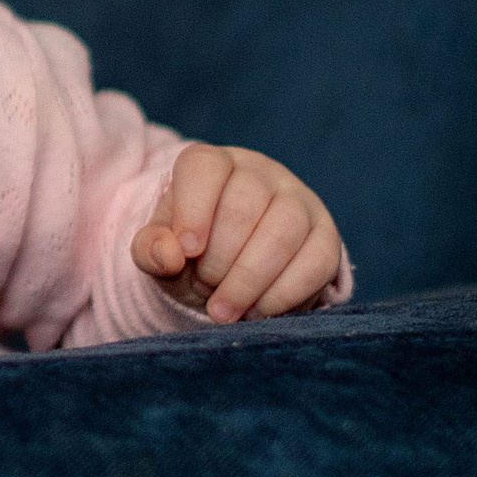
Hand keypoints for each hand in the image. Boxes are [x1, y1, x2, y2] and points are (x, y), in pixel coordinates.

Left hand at [132, 144, 340, 322]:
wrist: (231, 269)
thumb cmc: (190, 251)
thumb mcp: (159, 250)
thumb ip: (150, 249)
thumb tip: (169, 255)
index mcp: (212, 165)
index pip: (204, 168)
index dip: (193, 210)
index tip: (186, 252)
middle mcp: (260, 173)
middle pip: (245, 205)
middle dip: (220, 257)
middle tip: (205, 288)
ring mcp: (299, 201)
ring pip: (283, 232)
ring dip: (250, 279)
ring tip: (225, 309)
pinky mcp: (326, 237)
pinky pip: (315, 262)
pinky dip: (283, 293)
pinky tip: (258, 311)